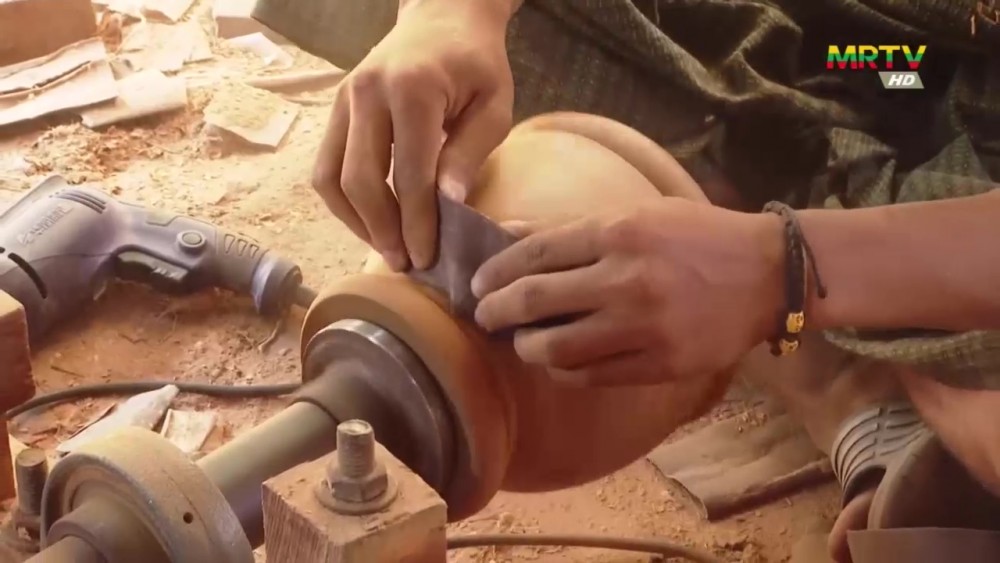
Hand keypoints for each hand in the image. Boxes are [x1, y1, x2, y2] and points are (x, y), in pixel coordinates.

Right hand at [312, 0, 515, 270]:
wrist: (443, 16)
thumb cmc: (477, 63)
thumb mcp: (493, 106)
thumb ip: (468, 154)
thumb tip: (447, 208)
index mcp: (412, 89)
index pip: (410, 174)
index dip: (417, 223)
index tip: (427, 258)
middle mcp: (367, 93)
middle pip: (360, 180)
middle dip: (383, 230)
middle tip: (406, 263)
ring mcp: (343, 99)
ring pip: (330, 178)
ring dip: (357, 222)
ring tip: (388, 248)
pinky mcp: (335, 109)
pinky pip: (326, 167)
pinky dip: (345, 202)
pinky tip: (372, 222)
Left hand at [471, 199, 785, 384]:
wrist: (766, 275)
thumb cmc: (697, 236)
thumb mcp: (638, 214)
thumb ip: (573, 228)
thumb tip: (508, 234)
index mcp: (619, 232)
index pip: (533, 254)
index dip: (495, 271)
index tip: (478, 284)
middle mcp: (626, 279)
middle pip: (533, 300)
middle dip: (495, 311)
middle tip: (483, 316)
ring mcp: (642, 327)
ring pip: (555, 348)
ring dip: (525, 347)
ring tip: (522, 342)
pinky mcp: (658, 364)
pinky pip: (589, 376)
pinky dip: (563, 370)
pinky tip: (559, 360)